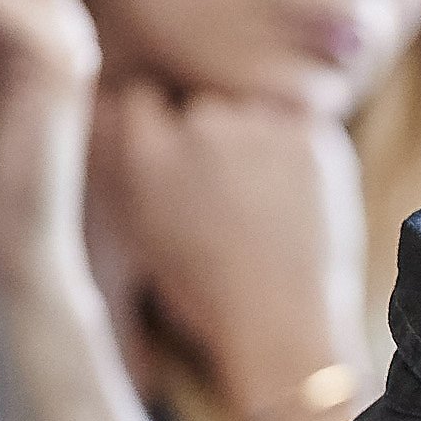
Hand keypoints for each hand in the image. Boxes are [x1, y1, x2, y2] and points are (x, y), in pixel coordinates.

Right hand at [89, 83, 368, 415]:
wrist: (277, 320)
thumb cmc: (204, 290)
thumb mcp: (141, 229)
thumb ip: (128, 167)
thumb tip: (114, 114)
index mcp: (144, 152)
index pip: (144, 99)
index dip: (166, 129)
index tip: (184, 159)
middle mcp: (195, 126)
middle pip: (203, 107)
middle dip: (215, 139)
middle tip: (234, 198)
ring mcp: (254, 126)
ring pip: (253, 114)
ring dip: (260, 142)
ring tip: (267, 208)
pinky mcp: (306, 133)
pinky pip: (300, 128)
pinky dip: (301, 155)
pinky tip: (296, 202)